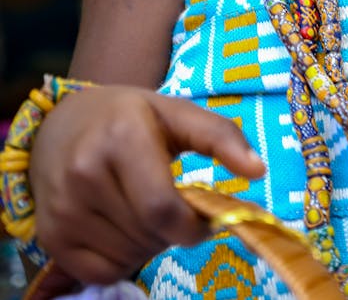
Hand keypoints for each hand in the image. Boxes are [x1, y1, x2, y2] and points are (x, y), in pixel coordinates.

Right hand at [29, 85, 264, 283]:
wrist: (61, 122)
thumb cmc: (128, 116)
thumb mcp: (176, 113)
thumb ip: (221, 136)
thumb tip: (258, 170)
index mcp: (121, 137)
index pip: (162, 209)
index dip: (193, 225)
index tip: (203, 218)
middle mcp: (84, 173)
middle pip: (149, 235)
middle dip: (172, 231)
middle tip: (168, 204)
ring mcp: (62, 208)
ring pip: (127, 257)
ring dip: (148, 244)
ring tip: (142, 209)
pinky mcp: (49, 236)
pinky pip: (100, 273)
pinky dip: (121, 261)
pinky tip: (121, 227)